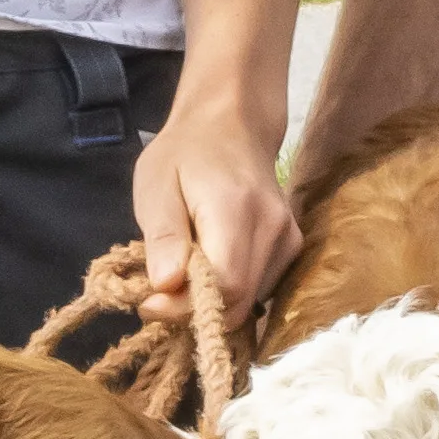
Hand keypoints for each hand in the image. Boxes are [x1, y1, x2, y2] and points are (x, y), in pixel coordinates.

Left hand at [134, 79, 298, 343]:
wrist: (234, 125)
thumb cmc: (185, 153)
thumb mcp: (155, 185)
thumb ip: (163, 236)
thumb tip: (166, 286)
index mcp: (237, 210)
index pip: (225, 285)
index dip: (185, 308)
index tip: (148, 303)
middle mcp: (273, 229)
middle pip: (239, 302)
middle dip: (194, 312)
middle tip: (157, 298)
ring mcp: (288, 241)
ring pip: (249, 303)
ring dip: (210, 305)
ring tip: (180, 279)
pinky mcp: (291, 249)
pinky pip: (258, 292)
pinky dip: (228, 294)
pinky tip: (205, 272)